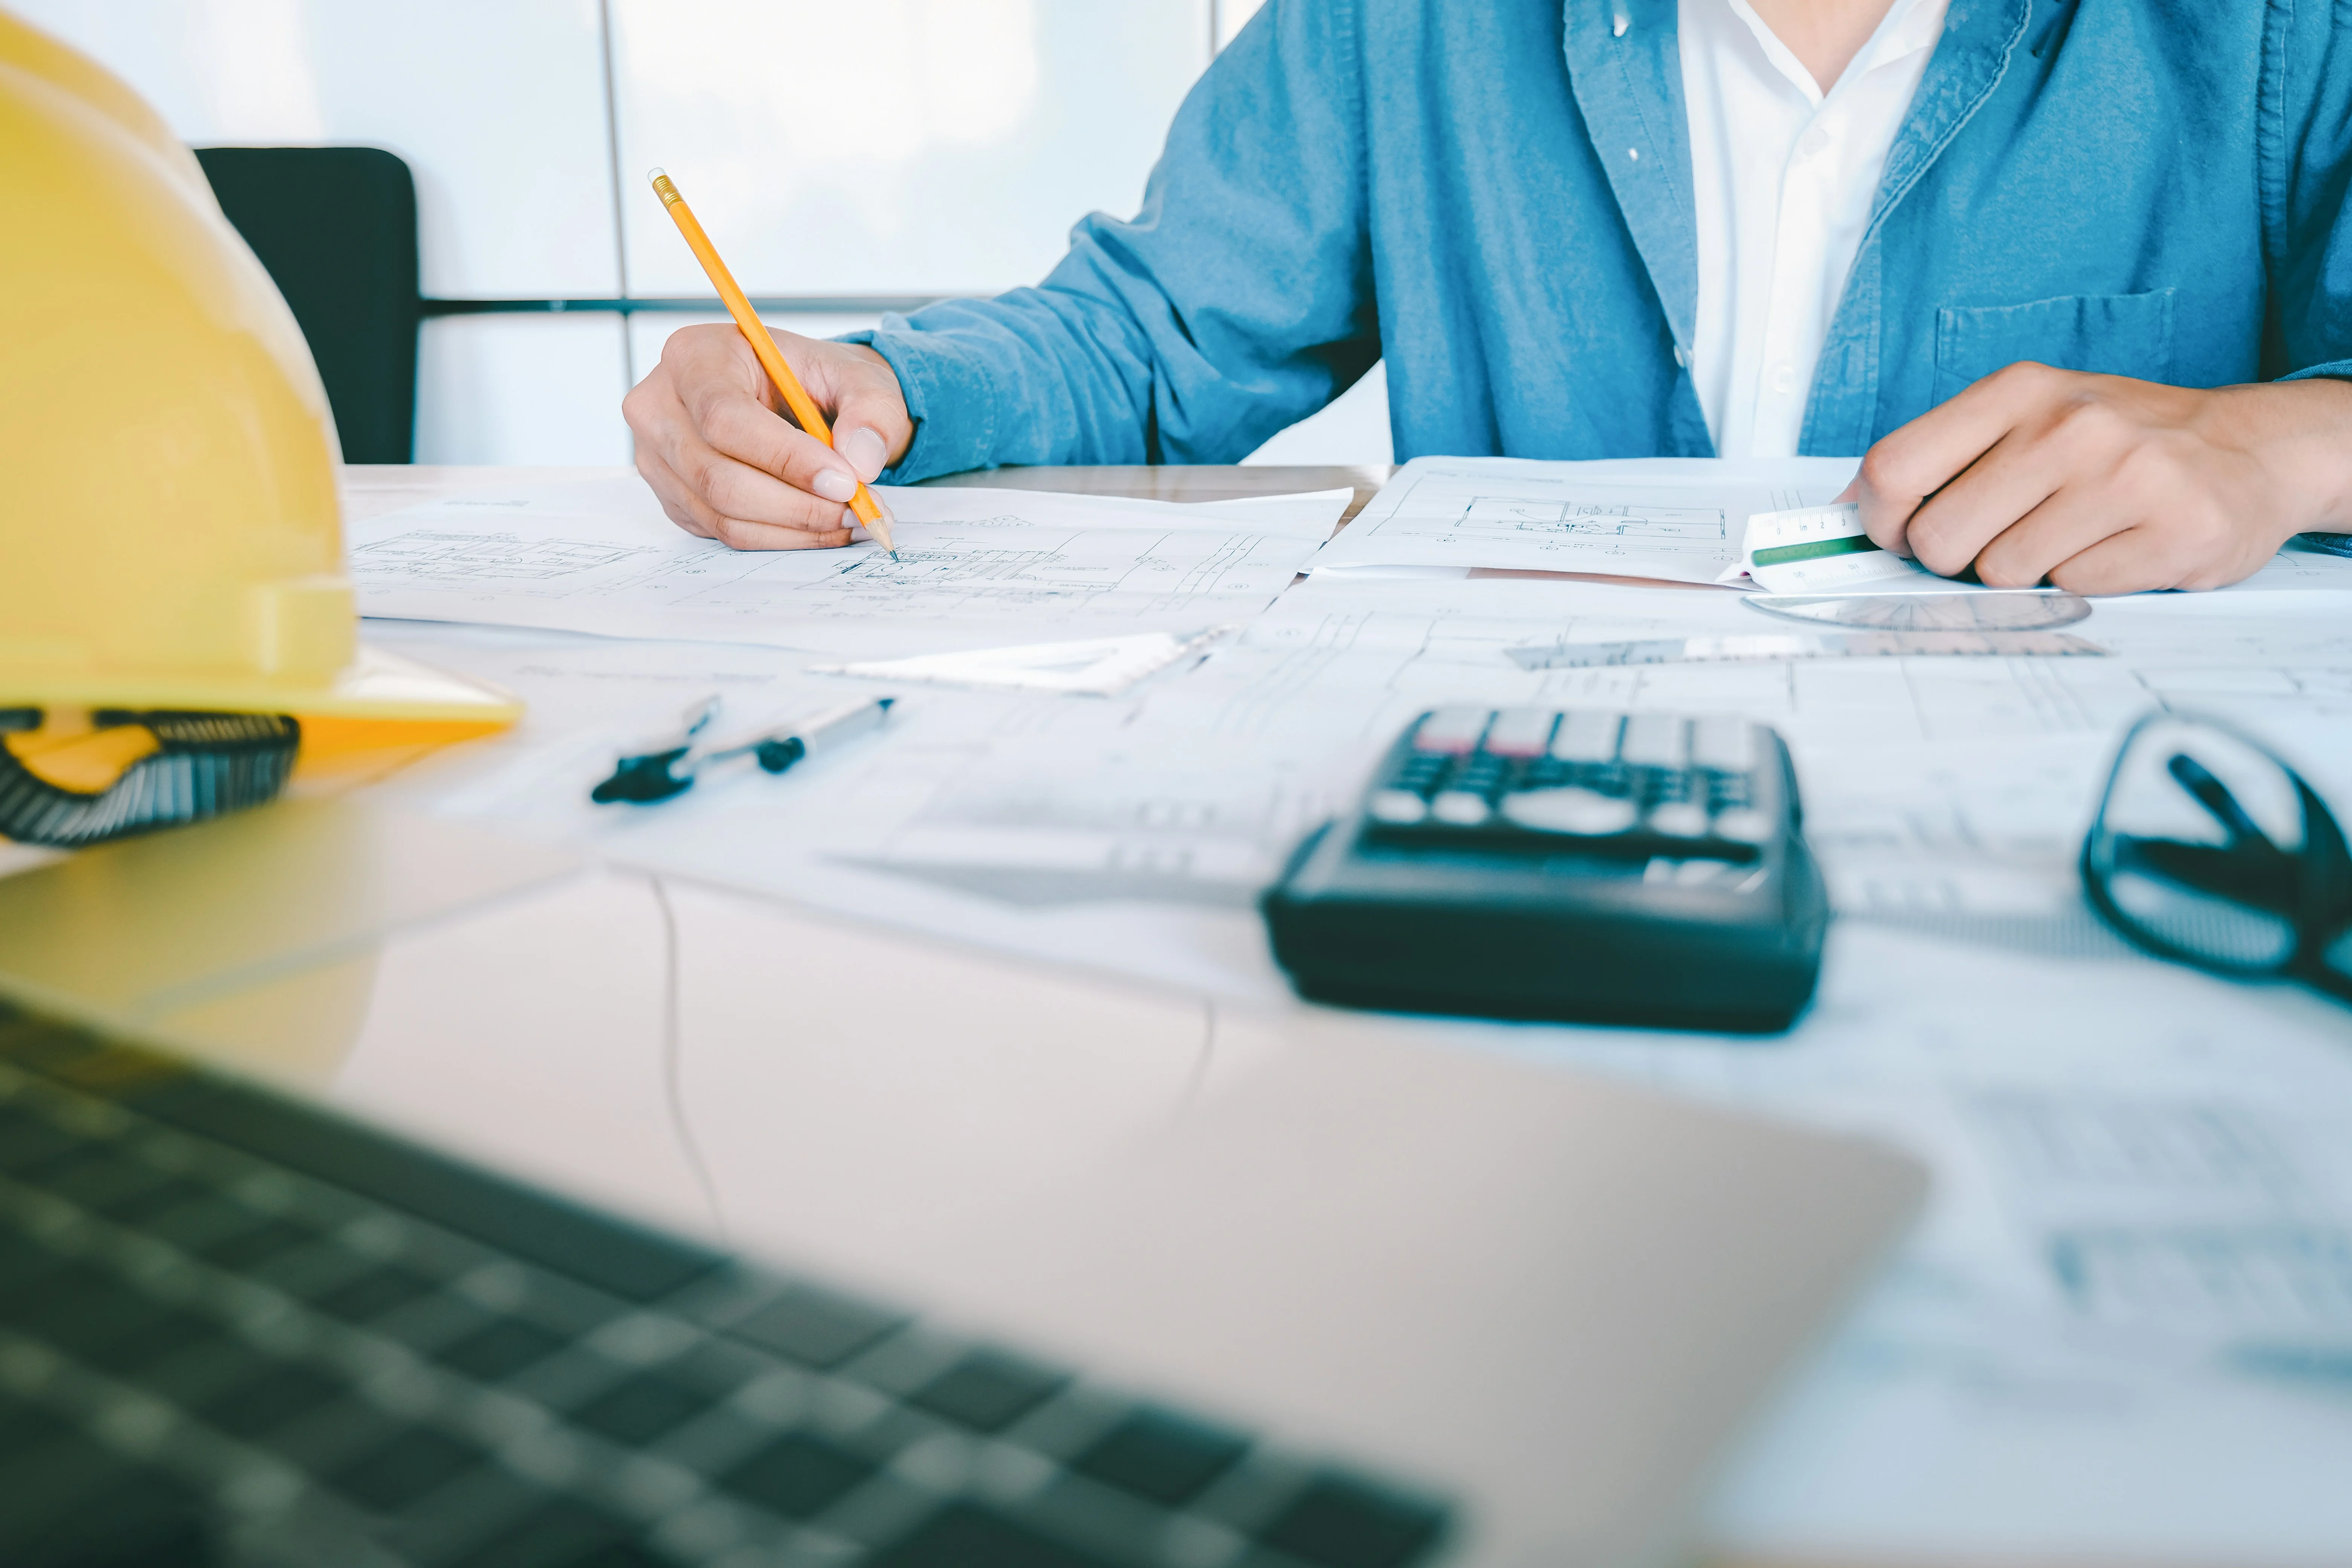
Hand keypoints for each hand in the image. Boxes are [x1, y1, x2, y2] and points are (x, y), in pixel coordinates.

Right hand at [622, 323, 913, 549]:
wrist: (796, 400)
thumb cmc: (817, 383)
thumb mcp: (859, 379)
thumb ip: (871, 411)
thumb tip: (861, 461)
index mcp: (694, 356)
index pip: (725, 418)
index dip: (786, 458)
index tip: (845, 482)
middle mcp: (659, 406)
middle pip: (717, 476)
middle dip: (797, 504)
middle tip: (858, 509)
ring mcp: (657, 457)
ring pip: (722, 514)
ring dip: (794, 528)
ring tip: (850, 519)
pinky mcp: (672, 497)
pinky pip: (722, 533)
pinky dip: (780, 537)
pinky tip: (819, 525)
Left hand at [1848, 365, 2351, 592]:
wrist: (2251, 449)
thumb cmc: (2122, 441)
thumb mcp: (2029, 418)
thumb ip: (1942, 456)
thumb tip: (1849, 507)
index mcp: (2021, 391)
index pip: (1894, 468)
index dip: (1882, 520)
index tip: (1901, 533)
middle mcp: (2071, 427)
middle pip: (1939, 538)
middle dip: (1956, 557)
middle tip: (2004, 535)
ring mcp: (2127, 478)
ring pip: (2003, 572)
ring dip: (2027, 569)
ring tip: (2073, 532)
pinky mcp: (2174, 534)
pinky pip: (2072, 590)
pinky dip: (2085, 581)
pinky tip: (2118, 546)